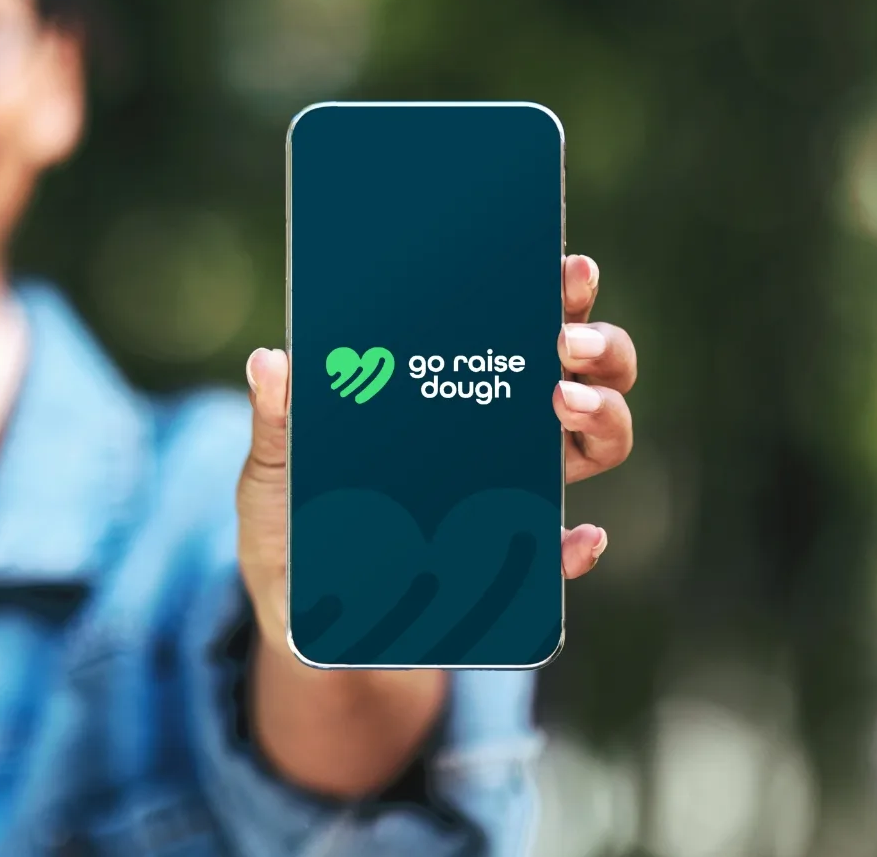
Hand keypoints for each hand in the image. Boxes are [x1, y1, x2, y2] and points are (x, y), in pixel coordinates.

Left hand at [237, 254, 635, 648]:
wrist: (299, 609)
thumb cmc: (293, 518)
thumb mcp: (276, 464)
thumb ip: (276, 417)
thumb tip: (271, 360)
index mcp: (454, 385)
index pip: (524, 323)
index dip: (561, 291)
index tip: (566, 267)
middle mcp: (503, 428)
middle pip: (591, 372)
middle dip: (600, 346)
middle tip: (561, 344)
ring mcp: (515, 491)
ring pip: (601, 440)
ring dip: (605, 417)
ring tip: (562, 404)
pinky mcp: (510, 562)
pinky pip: (564, 552)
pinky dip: (580, 546)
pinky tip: (579, 536)